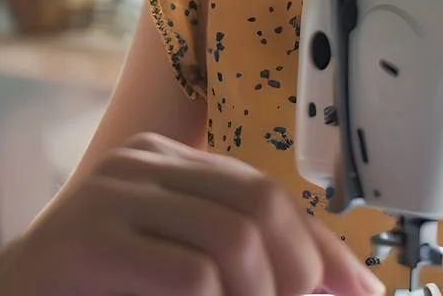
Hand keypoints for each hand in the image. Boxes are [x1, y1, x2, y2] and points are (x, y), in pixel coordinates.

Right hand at [0, 132, 384, 295]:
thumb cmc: (83, 293)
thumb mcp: (168, 268)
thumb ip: (233, 266)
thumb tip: (336, 286)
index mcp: (156, 160)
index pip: (265, 189)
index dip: (322, 247)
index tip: (358, 294)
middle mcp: (136, 163)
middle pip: (260, 203)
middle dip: (299, 273)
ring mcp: (110, 194)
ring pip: (235, 239)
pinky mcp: (90, 237)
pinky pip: (192, 275)